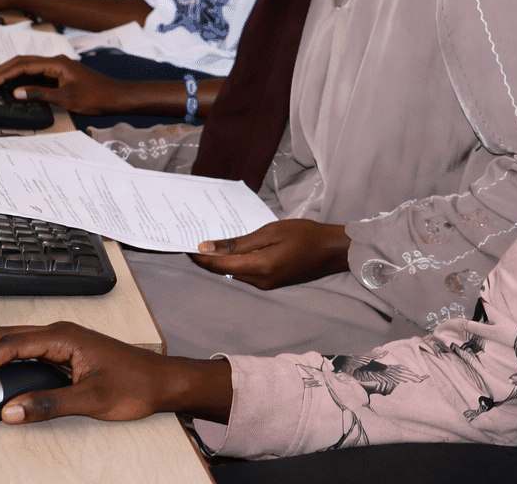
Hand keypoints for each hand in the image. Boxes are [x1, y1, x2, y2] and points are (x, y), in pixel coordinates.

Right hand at [0, 56, 124, 113]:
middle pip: (23, 62)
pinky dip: (21, 78)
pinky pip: (36, 74)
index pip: (24, 65)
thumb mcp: (67, 98)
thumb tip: (17, 92)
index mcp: (57, 63)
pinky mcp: (60, 75)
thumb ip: (40, 94)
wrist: (118, 97)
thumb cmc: (97, 96)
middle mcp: (56, 61)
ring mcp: (58, 68)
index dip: (5, 73)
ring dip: (10, 73)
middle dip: (2, 70)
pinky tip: (12, 84)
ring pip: (28, 67)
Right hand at [0, 321, 231, 424]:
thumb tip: (11, 411)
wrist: (163, 382)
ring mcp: (61, 341)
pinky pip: (23, 351)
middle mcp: (60, 333)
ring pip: (11, 341)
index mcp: (65, 336)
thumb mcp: (92, 400)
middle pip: (5, 336)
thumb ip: (49, 404)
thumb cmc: (136, 385)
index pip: (12, 344)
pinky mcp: (64, 352)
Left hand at [190, 220, 350, 288]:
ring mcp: (266, 285)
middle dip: (208, 259)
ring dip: (221, 261)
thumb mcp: (271, 231)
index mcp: (260, 268)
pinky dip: (235, 263)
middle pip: (224, 272)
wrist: (333, 250)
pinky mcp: (271, 283)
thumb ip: (239, 242)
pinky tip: (232, 251)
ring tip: (209, 244)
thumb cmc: (304, 234)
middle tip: (192, 240)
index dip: (200, 258)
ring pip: (234, 274)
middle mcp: (260, 282)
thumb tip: (208, 248)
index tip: (183, 246)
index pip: (219, 266)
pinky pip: (246, 274)